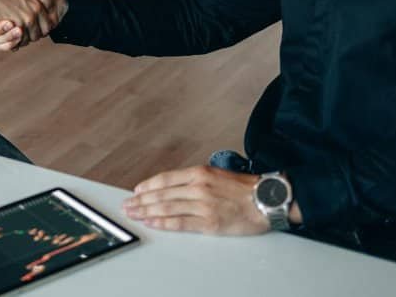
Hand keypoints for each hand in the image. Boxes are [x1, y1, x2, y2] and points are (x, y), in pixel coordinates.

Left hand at [122, 166, 268, 234]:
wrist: (267, 199)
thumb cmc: (245, 188)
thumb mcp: (217, 175)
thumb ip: (196, 180)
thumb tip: (175, 187)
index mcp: (199, 173)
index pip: (165, 179)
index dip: (148, 186)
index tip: (136, 191)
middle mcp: (198, 187)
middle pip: (162, 194)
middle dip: (141, 200)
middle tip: (127, 205)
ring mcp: (202, 205)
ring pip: (167, 207)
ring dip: (146, 211)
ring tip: (134, 214)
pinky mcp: (209, 222)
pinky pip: (180, 223)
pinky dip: (163, 222)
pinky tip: (152, 222)